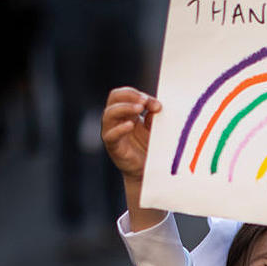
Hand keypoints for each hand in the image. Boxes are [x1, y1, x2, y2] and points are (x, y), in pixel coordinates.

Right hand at [102, 87, 165, 230]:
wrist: (150, 171)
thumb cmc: (152, 147)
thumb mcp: (156, 128)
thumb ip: (154, 115)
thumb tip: (156, 105)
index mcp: (127, 112)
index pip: (125, 94)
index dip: (137, 94)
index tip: (156, 103)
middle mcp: (117, 120)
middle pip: (114, 98)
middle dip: (129, 96)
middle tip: (144, 101)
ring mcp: (112, 132)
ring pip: (109, 114)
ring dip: (124, 108)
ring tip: (139, 109)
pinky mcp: (113, 147)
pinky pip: (111, 135)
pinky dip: (119, 128)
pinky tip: (130, 125)